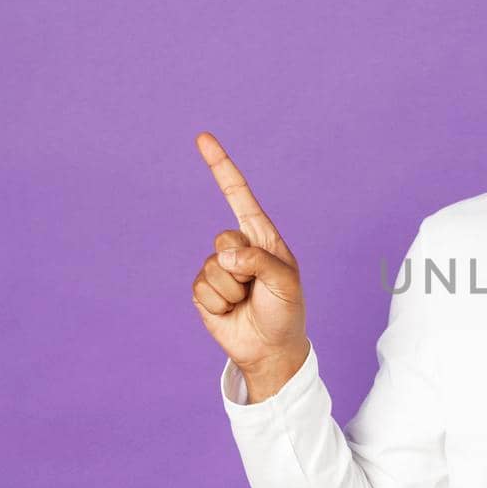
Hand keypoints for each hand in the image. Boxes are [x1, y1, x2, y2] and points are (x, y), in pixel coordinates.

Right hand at [191, 131, 309, 396]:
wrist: (271, 349)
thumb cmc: (286, 312)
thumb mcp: (286, 283)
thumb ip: (259, 263)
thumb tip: (225, 256)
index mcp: (262, 238)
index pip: (238, 196)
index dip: (221, 167)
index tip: (203, 138)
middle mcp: (239, 248)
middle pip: (224, 239)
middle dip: (241, 267)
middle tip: (257, 288)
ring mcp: (219, 269)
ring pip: (213, 268)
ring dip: (231, 291)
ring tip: (247, 302)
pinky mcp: (204, 290)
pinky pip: (201, 288)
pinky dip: (218, 304)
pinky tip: (231, 312)